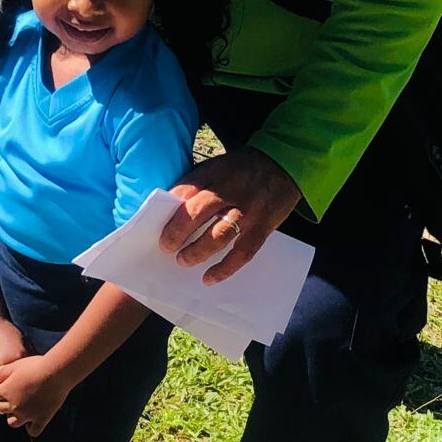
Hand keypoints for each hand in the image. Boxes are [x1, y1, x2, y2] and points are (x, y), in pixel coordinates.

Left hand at [0, 355, 69, 436]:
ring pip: (13, 422)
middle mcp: (14, 406)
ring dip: (15, 416)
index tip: (8, 384)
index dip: (0, 389)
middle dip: (6, 403)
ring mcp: (27, 415)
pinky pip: (33, 431)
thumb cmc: (35, 365)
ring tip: (21, 408)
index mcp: (5, 392)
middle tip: (16, 394)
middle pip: (2, 409)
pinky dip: (31, 428)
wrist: (55, 372)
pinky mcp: (41, 419)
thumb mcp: (14, 365)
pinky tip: (33, 420)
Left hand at [160, 148, 302, 284]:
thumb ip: (198, 184)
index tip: (156, 226)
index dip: (170, 210)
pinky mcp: (263, 226)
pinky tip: (209, 278)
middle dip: (178, 231)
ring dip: (198, 251)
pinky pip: (243, 252)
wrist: (284, 163)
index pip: (186, 190)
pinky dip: (225, 268)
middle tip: (166, 246)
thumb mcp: (219, 165)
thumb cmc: (244, 168)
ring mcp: (248, 210)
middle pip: (199, 211)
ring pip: (219, 234)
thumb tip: (171, 209)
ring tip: (183, 260)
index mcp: (215, 172)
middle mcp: (231, 190)